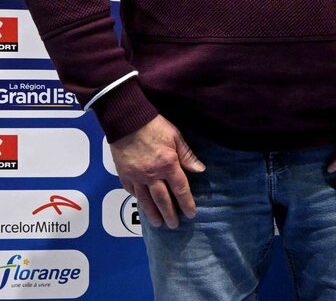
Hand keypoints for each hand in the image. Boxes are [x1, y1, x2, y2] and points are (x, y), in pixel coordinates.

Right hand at [110, 115, 205, 229]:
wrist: (127, 121)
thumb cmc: (155, 126)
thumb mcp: (176, 137)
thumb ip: (187, 156)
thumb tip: (200, 170)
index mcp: (168, 165)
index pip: (180, 189)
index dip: (186, 203)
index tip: (191, 214)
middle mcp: (152, 175)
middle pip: (162, 199)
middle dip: (169, 214)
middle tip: (174, 225)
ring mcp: (136, 177)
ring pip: (145, 200)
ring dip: (152, 213)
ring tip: (158, 223)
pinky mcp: (124, 174)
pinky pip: (131, 191)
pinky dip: (137, 198)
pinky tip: (142, 204)